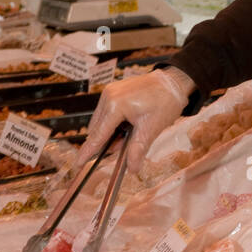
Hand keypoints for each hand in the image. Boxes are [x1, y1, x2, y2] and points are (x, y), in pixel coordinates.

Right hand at [78, 67, 194, 172]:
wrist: (174, 82)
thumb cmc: (165, 102)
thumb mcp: (151, 129)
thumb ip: (137, 150)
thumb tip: (132, 169)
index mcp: (114, 105)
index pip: (98, 135)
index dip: (88, 151)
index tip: (77, 164)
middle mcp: (107, 97)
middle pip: (97, 129)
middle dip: (105, 143)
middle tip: (120, 150)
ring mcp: (109, 92)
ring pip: (101, 121)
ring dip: (109, 134)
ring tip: (128, 137)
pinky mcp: (113, 91)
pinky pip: (106, 112)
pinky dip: (113, 124)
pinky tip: (127, 128)